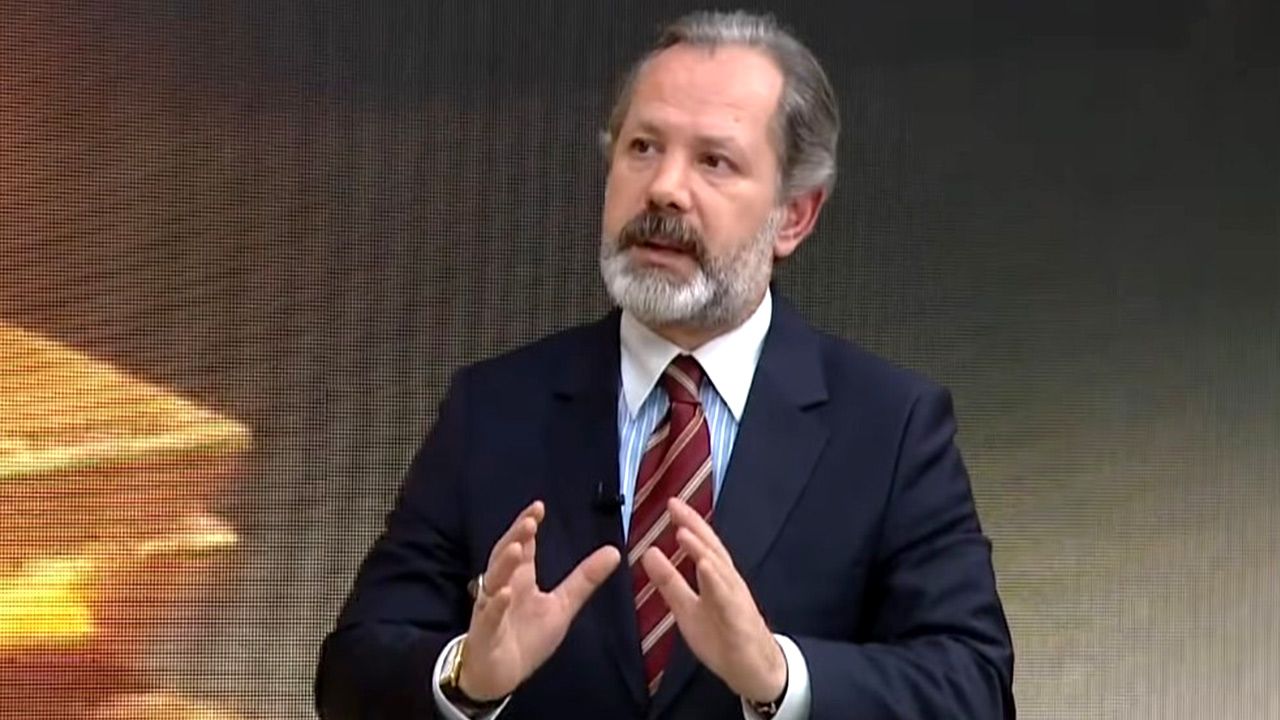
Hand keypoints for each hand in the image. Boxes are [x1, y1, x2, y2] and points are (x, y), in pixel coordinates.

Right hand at [459, 500, 620, 700]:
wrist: (499, 676)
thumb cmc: (527, 637)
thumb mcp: (562, 606)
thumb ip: (584, 579)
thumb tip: (614, 551)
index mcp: (521, 579)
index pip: (523, 546)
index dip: (528, 526)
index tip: (539, 507)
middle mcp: (503, 587)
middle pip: (505, 556)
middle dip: (516, 537)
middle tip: (529, 521)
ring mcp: (490, 609)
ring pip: (494, 581)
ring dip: (504, 564)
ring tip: (517, 547)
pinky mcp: (485, 633)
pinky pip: (488, 616)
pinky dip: (494, 605)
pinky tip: (504, 593)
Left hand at [641, 498, 786, 703]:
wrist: (753, 670)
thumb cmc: (722, 636)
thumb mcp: (686, 608)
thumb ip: (669, 582)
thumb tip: (649, 553)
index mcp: (715, 578)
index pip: (702, 544)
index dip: (688, 523)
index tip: (671, 503)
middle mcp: (727, 582)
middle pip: (712, 548)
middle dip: (695, 525)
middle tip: (676, 505)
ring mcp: (735, 599)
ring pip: (719, 569)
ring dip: (703, 549)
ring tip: (684, 531)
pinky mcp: (739, 620)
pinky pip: (727, 598)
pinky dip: (717, 581)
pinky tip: (706, 567)